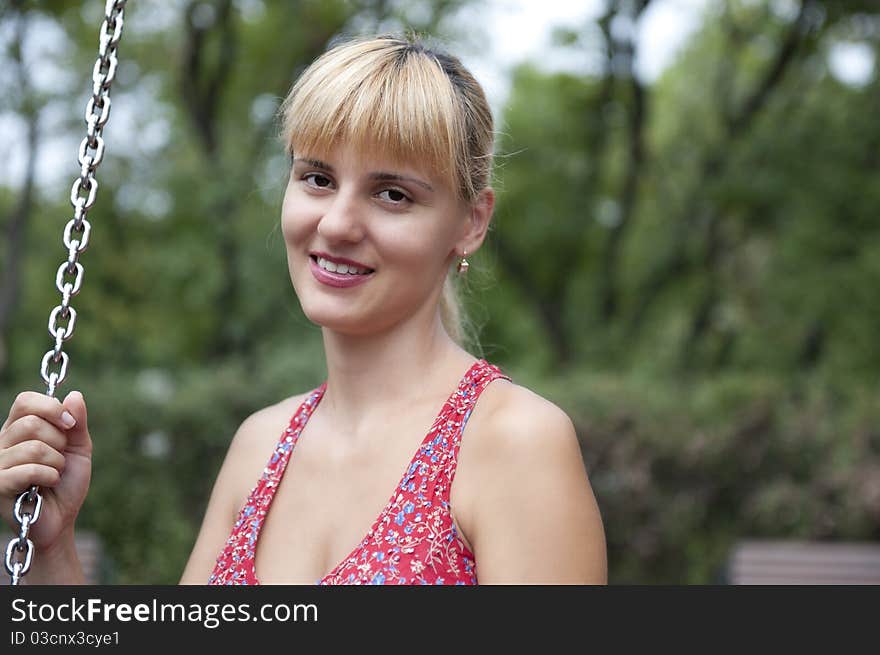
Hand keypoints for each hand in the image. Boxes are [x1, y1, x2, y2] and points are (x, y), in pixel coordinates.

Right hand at [0, 390, 91, 551]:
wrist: (61, 518)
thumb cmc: (66, 482)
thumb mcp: (78, 447)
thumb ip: (77, 422)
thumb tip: (73, 395)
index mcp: (18, 429)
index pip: (25, 401)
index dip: (51, 408)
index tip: (70, 425)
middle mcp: (2, 443)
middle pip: (31, 423)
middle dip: (58, 442)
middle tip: (59, 459)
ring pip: (33, 448)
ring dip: (56, 463)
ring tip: (52, 475)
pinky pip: (29, 470)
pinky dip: (49, 477)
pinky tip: (46, 486)